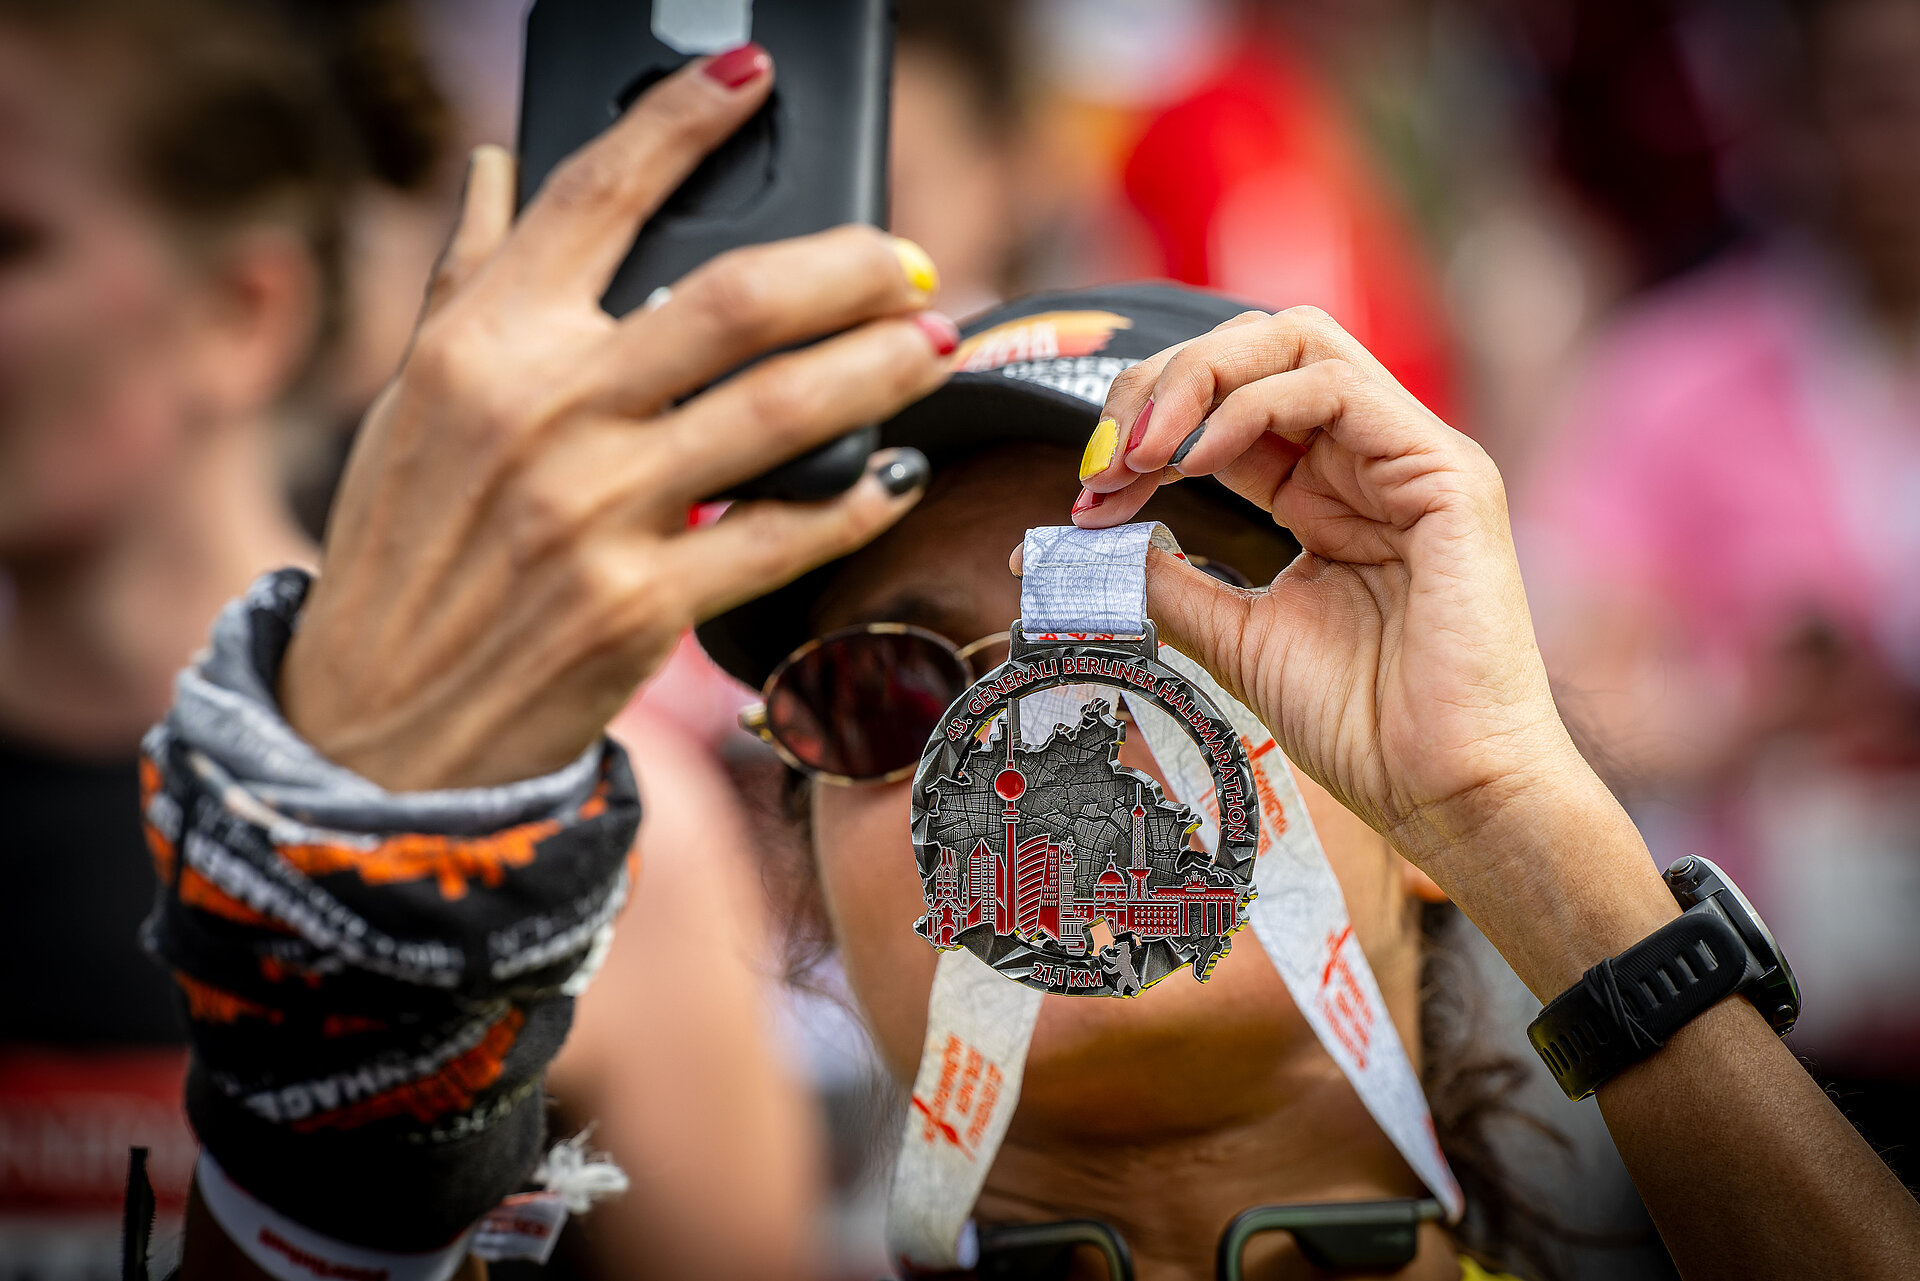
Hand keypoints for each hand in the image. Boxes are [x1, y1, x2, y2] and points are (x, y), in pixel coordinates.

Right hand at [281, 52, 954, 790]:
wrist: (380, 720)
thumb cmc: (403, 544)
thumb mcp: (413, 399)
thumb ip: (469, 277)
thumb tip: (500, 162)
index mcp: (482, 343)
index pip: (596, 193)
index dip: (682, 116)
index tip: (749, 76)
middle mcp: (542, 412)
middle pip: (735, 299)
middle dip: (849, 267)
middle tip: (907, 262)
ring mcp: (595, 511)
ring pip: (780, 411)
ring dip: (881, 369)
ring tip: (935, 344)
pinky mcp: (641, 604)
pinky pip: (780, 535)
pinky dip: (854, 501)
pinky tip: (897, 476)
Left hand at [1074, 307, 1588, 873]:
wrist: (1445, 790)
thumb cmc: (1365, 726)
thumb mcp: (1237, 636)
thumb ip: (1169, 580)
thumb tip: (1083, 543)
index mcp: (1326, 493)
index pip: (1228, 406)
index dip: (1147, 427)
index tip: (1088, 493)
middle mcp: (1369, 459)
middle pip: (1257, 348)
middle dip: (1162, 383)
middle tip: (1103, 457)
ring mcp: (1411, 456)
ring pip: (1296, 340)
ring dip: (1195, 382)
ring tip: (1138, 455)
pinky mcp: (1445, 469)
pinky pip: (1334, 386)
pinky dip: (1246, 407)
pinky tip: (1194, 461)